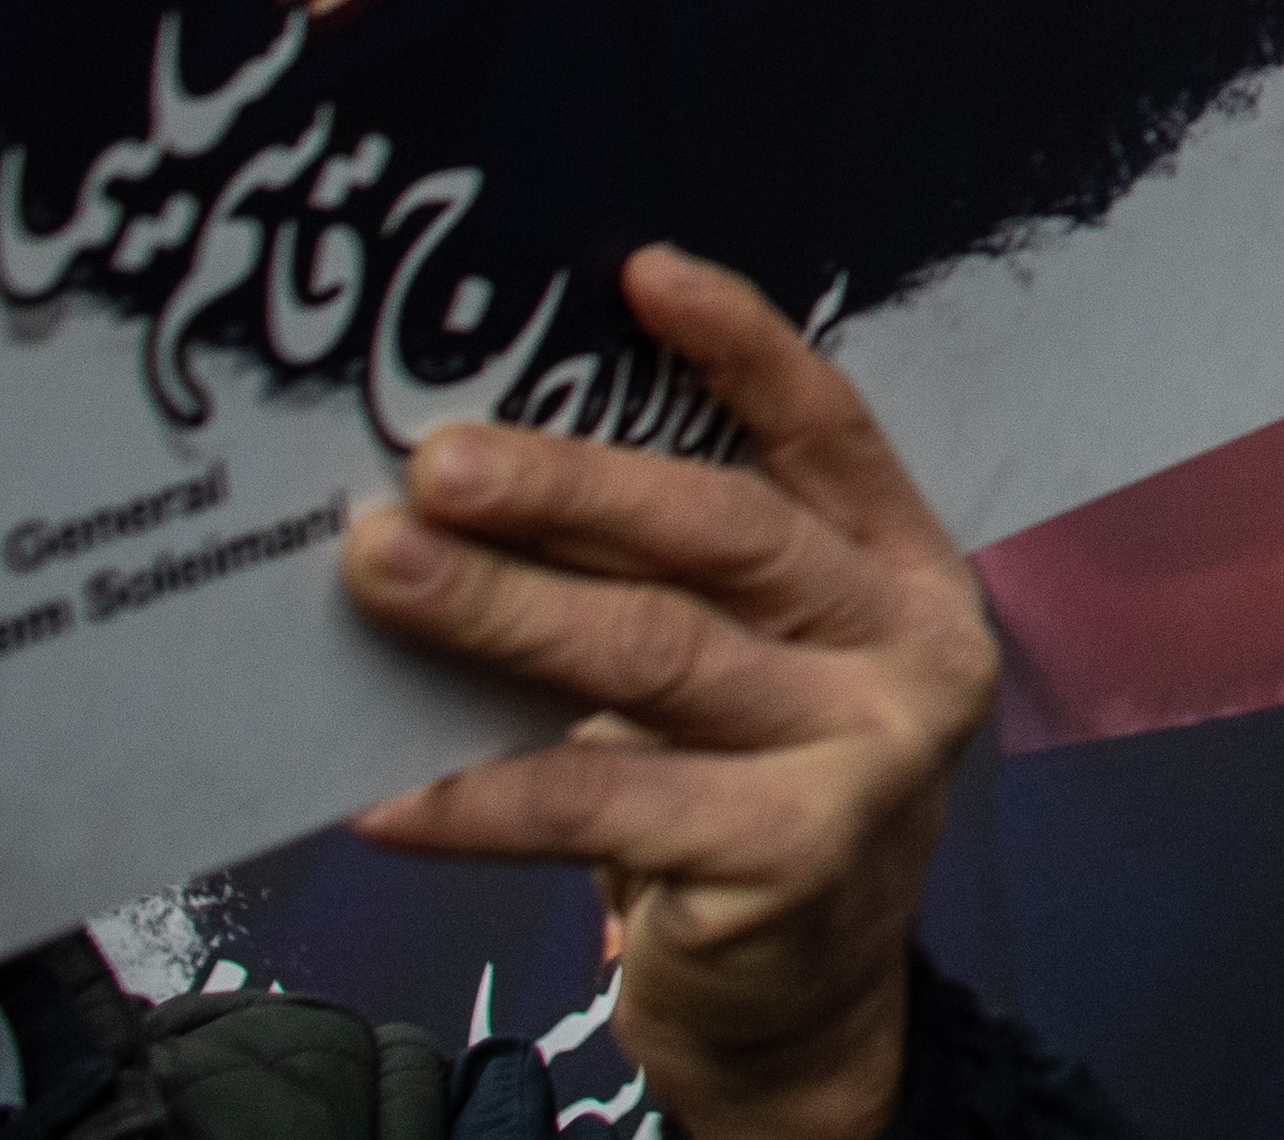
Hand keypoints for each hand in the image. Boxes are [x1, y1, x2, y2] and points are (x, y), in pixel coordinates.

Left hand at [341, 251, 997, 1139]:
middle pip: (724, 534)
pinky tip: (383, 790)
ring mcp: (862, 751)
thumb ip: (674, 583)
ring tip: (379, 570)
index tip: (636, 274)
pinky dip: (481, 792)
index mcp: (902, 569)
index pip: (831, 430)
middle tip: (434, 460)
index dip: (741, 347)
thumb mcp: (749, 669)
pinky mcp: (792, 857)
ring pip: (656, 654)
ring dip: (499, 608)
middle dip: (567, 484)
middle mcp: (904, 645)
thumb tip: (476, 487)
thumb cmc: (747, 797)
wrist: (804, 1008)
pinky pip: (603, 802)